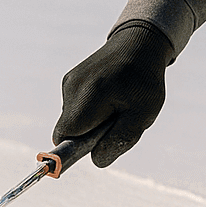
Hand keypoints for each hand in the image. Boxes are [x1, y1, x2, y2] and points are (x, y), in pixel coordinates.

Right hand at [53, 21, 172, 166]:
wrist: (140, 43)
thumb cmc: (144, 82)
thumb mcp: (143, 115)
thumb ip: (120, 139)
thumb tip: (95, 159)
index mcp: (88, 96)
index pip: (65, 136)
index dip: (68, 151)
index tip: (61, 163)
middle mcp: (73, 87)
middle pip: (68, 130)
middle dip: (87, 136)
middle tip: (116, 123)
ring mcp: (69, 81)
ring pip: (72, 118)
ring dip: (91, 121)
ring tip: (117, 104)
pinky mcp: (71, 78)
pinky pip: (75, 106)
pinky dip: (90, 109)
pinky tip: (110, 95)